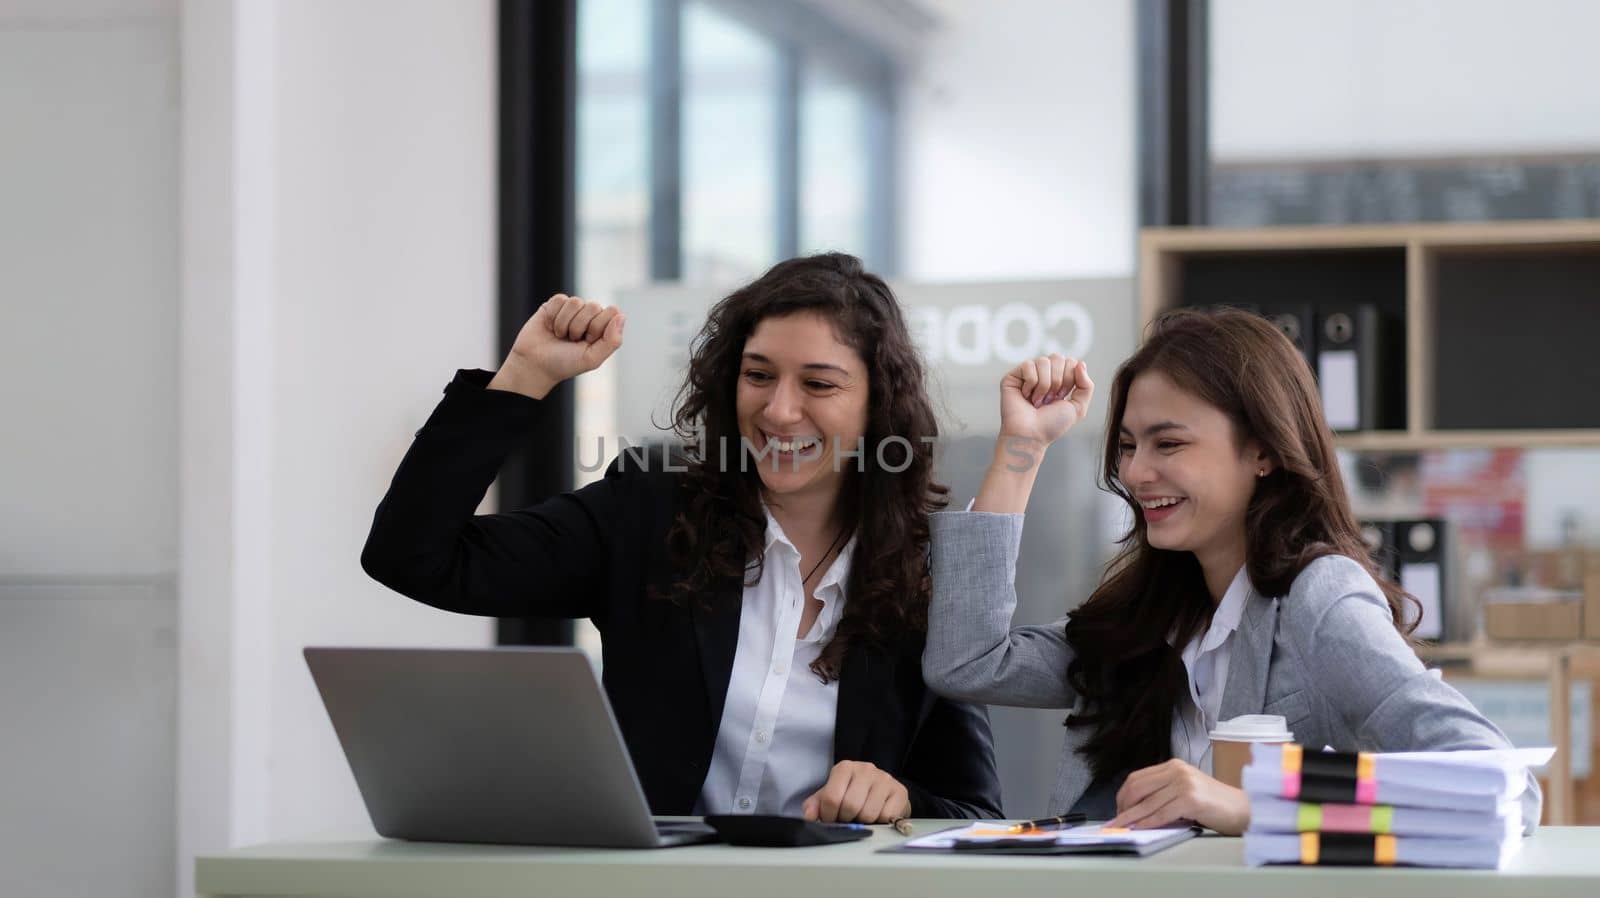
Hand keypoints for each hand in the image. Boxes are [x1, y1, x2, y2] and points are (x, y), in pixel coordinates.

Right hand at [488, 294, 624, 398]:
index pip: (612, 312)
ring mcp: (572, 310)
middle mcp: (589, 316)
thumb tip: (622, 316)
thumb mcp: (592, 358)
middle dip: (580, 327)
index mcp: (603, 328)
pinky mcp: (554, 304)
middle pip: (594, 306)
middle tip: (571, 340)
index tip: (588, 341)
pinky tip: (550, 327)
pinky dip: (553, 317)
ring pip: (576, 302)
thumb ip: (612, 341)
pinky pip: (559, 300)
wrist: (534, 364)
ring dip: (565, 323)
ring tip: (560, 335)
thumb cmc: (565, 364)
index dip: (599, 326)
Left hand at [801, 761, 911, 823]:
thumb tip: (810, 816)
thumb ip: (816, 804)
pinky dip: (880, 822)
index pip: (831, 797)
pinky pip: (886, 816)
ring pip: (868, 813)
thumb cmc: (853, 794)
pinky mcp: (899, 791)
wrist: (882, 792)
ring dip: (863, 822)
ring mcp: (884, 779)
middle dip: (846, 819)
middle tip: (848, 818)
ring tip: (862, 815)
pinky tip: (878, 814)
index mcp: (845, 768)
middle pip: (850, 806)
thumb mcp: (832, 796)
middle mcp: (865, 769)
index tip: (831, 818)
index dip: (829, 815)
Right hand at [997, 354, 1093, 445]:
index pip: (1070, 361)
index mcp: (1058, 378)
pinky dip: (1031, 384)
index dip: (1069, 379)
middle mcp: (1043, 373)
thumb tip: (1080, 363)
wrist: (1031, 436)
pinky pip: (1028, 366)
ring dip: (1044, 385)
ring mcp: (1027, 374)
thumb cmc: (1052, 425)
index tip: (1061, 397)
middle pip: (1058, 357)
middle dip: (1057, 381)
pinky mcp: (1013, 376)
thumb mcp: (1078, 407)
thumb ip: (1086, 386)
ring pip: (1043, 361)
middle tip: (1050, 399)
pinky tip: (1026, 396)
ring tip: (1038, 400)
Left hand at [1106, 758, 1250, 834]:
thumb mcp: (1185, 790)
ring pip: (1148, 802)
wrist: (1242, 809)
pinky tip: (1140, 829)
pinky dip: (1147, 823)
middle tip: (1118, 820)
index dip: (1123, 795)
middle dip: (1124, 806)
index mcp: (1174, 765)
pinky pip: (1161, 813)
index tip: (1118, 809)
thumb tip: (1134, 808)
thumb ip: (1163, 792)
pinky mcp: (1191, 799)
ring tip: (1122, 827)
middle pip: (1138, 787)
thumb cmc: (1214, 804)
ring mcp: (1184, 784)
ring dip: (1131, 818)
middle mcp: (1177, 770)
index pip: (1137, 777)